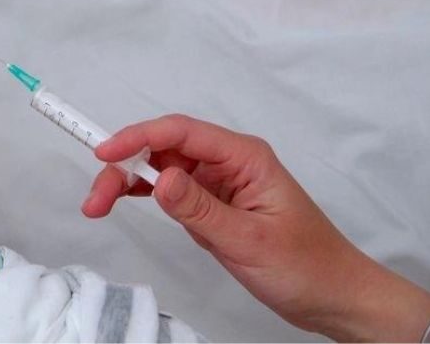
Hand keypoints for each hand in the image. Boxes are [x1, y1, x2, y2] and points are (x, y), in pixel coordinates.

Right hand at [83, 114, 429, 341]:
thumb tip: (157, 178)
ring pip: (159, 167)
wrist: (333, 296)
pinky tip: (122, 201)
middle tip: (96, 197)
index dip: (138, 137)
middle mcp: (228, 162)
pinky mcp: (211, 203)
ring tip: (98, 205)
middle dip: (123, 165)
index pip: (181, 132)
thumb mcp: (248, 240)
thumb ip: (199, 208)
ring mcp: (218, 182)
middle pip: (163, 147)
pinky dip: (143, 193)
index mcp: (244, 157)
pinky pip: (169, 189)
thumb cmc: (306, 265)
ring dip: (126, 181)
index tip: (104, 152)